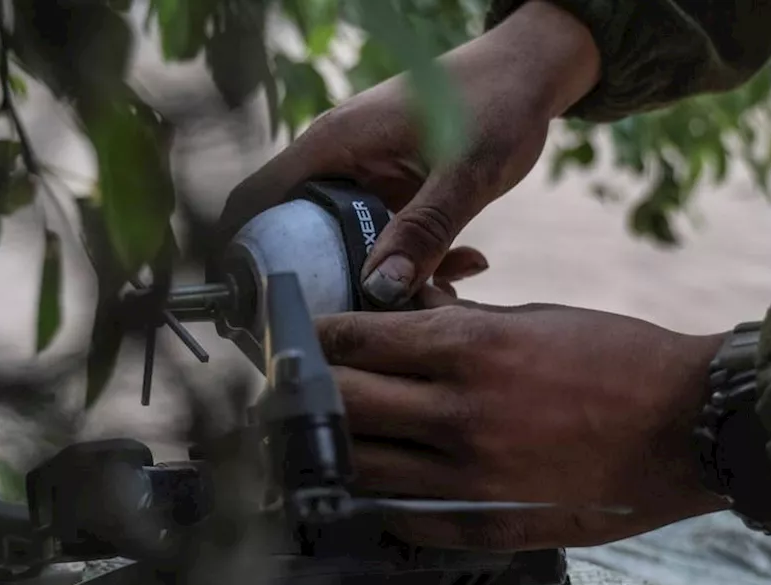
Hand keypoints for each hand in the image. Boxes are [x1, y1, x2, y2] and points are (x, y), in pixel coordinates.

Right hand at [219, 1, 599, 306]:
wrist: (531, 71)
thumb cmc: (497, 100)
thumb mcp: (465, 172)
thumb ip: (425, 231)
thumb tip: (383, 291)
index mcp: (332, 145)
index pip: (255, 200)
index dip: (238, 251)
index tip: (246, 305)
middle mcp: (336, 160)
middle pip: (296, 233)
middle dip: (322, 281)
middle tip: (349, 326)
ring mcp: (362, 175)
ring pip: (344, 241)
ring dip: (376, 276)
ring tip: (425, 302)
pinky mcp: (390, 188)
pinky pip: (382, 235)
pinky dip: (409, 259)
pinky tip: (457, 270)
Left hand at [315, 287, 729, 550]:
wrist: (691, 425)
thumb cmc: (614, 357)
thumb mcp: (528, 317)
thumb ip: (453, 322)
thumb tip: (392, 321)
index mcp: (468, 345)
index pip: (352, 341)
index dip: (318, 338)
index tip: (306, 338)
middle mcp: (459, 412)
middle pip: (341, 403)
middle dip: (313, 390)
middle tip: (304, 386)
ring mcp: (471, 476)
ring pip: (359, 465)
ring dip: (339, 446)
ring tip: (336, 434)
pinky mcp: (487, 524)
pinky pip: (401, 516)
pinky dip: (379, 495)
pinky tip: (380, 479)